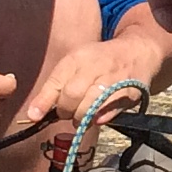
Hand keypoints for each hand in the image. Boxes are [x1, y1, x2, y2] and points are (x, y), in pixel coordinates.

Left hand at [20, 28, 171, 128]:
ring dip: (81, 118)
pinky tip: (97, 115)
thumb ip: (53, 89)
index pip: (56, 82)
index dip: (43, 102)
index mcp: (79, 58)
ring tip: (82, 116)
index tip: (34, 117)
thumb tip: (33, 115)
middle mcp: (96, 66)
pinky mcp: (129, 93)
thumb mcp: (75, 65)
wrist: (138, 52)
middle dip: (66, 111)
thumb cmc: (100, 61)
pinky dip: (99, 119)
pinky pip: (108, 113)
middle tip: (68, 112)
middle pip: (72, 96)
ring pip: (90, 107)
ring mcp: (114, 80)